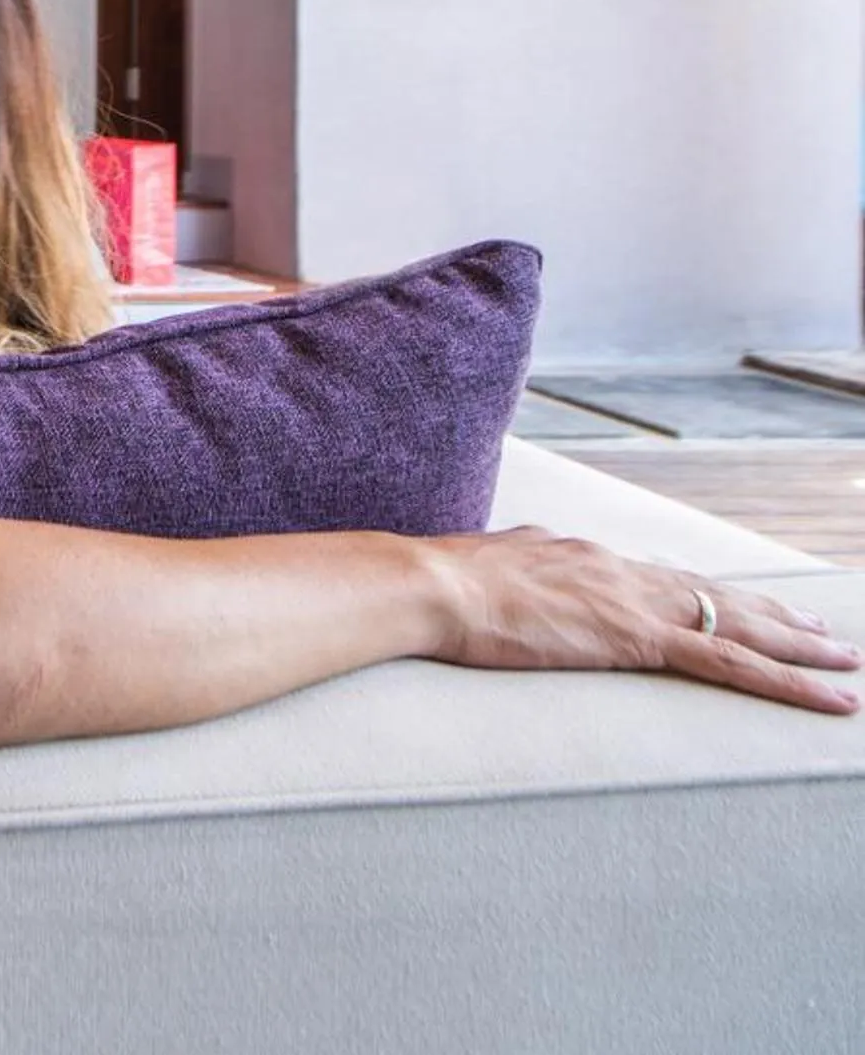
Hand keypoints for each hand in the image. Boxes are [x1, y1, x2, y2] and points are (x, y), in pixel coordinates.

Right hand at [425, 527, 860, 712]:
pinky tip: (826, 696)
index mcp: (581, 555)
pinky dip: (787, 682)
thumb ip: (514, 575)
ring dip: (797, 645)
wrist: (429, 584)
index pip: (661, 577)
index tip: (737, 604)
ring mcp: (633, 599)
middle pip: (712, 591)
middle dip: (771, 615)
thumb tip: (508, 577)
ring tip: (840, 660)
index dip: (707, 592)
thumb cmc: (437, 585)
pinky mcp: (637, 637)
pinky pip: (730, 662)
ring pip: (737, 621)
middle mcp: (618, 568)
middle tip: (820, 632)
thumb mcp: (484, 571)